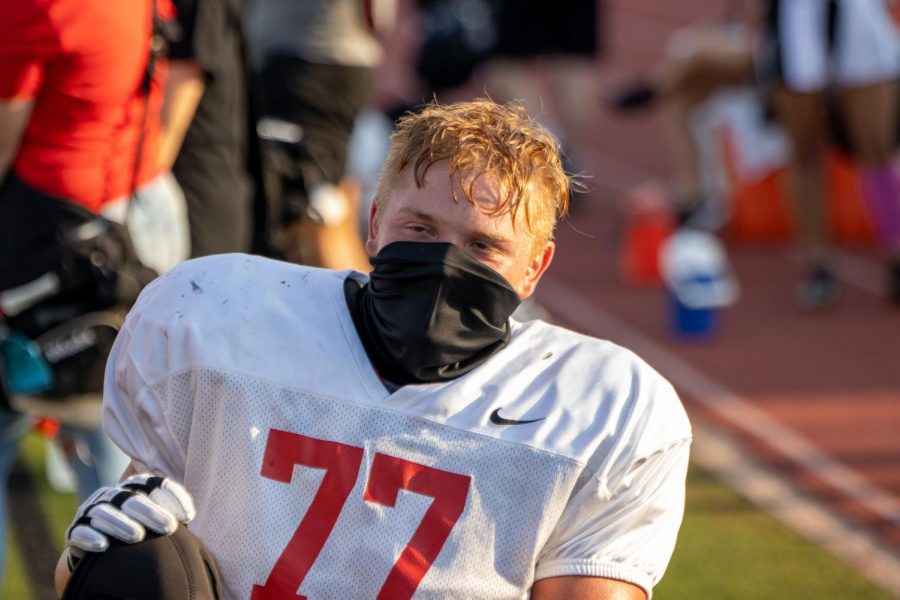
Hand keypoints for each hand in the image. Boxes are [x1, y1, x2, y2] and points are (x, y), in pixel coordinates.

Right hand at [65, 474, 195, 567]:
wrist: (104, 551)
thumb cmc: (140, 530)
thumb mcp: (156, 518)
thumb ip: (170, 511)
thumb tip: (191, 514)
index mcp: (134, 487)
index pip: (153, 484)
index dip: (171, 495)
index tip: (189, 514)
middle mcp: (112, 495)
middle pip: (131, 498)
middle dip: (151, 512)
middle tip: (169, 527)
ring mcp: (91, 511)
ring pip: (105, 512)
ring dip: (120, 523)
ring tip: (137, 536)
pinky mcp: (75, 531)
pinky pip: (79, 531)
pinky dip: (90, 537)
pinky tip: (103, 545)